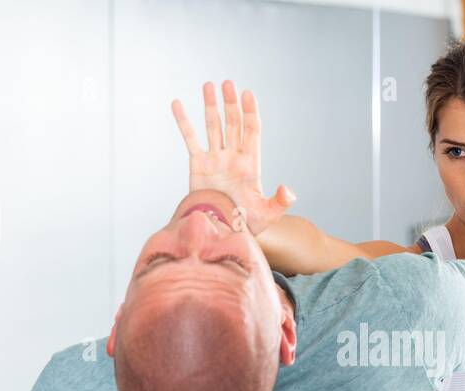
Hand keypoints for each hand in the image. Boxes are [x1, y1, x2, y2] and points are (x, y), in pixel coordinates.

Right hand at [171, 80, 293, 234]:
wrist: (221, 232)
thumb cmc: (246, 225)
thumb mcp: (268, 214)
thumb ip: (279, 201)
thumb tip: (287, 190)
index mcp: (251, 164)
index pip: (252, 131)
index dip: (250, 112)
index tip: (247, 93)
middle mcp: (233, 156)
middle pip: (233, 123)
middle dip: (231, 103)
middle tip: (227, 83)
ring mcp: (215, 158)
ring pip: (213, 126)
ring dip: (211, 106)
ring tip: (209, 85)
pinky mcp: (197, 164)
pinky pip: (190, 139)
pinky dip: (184, 122)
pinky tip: (177, 104)